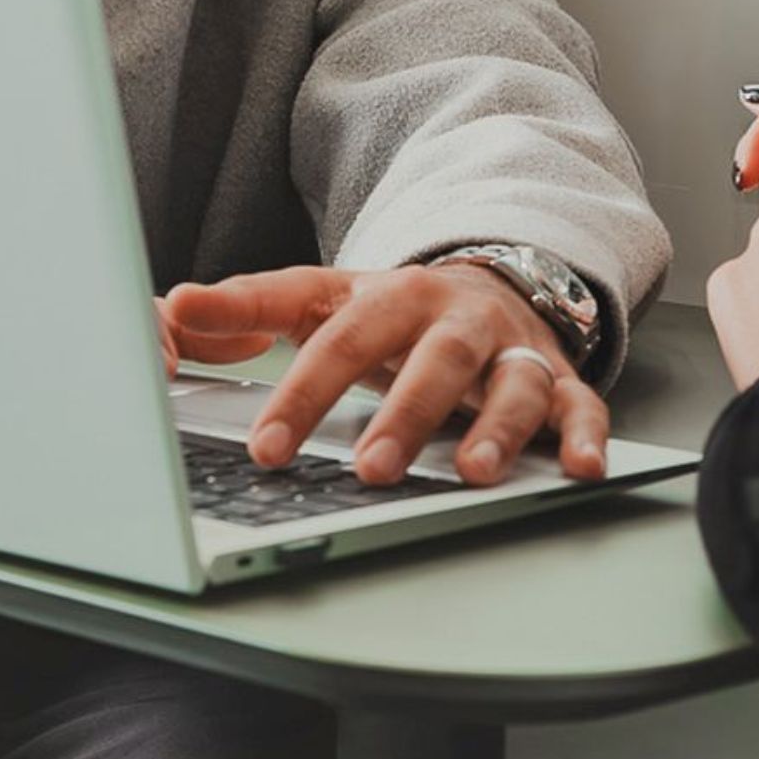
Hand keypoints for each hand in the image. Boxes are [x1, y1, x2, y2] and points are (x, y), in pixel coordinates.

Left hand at [161, 264, 608, 486]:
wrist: (490, 284)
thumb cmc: (395, 309)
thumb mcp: (320, 297)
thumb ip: (248, 305)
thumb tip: (174, 306)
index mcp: (392, 296)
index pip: (340, 341)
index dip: (303, 394)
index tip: (269, 448)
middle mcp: (456, 320)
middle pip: (433, 362)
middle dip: (404, 415)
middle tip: (370, 467)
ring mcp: (511, 351)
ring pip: (510, 386)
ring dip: (494, 429)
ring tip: (471, 473)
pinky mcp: (560, 380)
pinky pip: (580, 406)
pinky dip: (584, 435)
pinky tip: (579, 467)